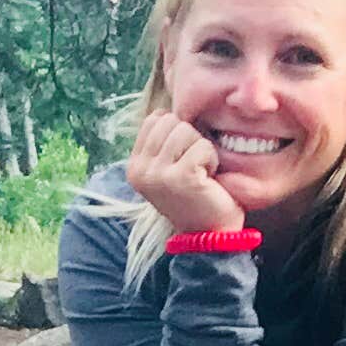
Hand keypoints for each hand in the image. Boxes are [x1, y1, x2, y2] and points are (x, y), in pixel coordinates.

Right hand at [125, 113, 246, 239]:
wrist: (209, 233)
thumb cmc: (195, 195)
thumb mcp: (168, 167)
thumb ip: (162, 142)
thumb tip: (165, 111)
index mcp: (134, 166)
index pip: (154, 119)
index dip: (177, 132)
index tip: (183, 159)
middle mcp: (140, 171)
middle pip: (170, 121)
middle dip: (190, 139)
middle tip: (194, 167)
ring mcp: (157, 174)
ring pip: (186, 130)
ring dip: (202, 149)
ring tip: (200, 173)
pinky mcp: (180, 177)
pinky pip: (202, 146)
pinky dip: (212, 159)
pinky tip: (208, 179)